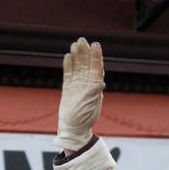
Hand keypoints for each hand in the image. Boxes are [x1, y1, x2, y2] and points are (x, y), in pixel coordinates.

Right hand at [53, 37, 105, 152]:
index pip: (96, 69)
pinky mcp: (68, 89)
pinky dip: (68, 66)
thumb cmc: (83, 119)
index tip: (95, 45)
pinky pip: (68, 75)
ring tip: (75, 44)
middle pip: (86, 65)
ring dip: (77, 56)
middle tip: (82, 40)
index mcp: (95, 87)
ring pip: (77, 68)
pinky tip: (67, 56)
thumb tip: (101, 81)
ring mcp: (77, 86)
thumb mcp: (90, 106)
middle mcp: (87, 85)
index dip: (96, 57)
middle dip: (85, 53)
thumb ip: (94, 93)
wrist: (73, 129)